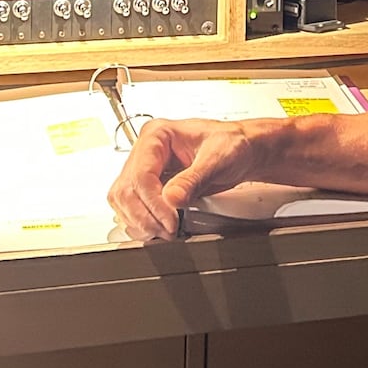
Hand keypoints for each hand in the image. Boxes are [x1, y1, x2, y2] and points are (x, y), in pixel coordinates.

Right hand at [107, 115, 273, 240]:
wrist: (243, 150)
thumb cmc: (233, 144)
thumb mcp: (218, 158)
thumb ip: (194, 179)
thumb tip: (172, 198)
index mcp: (158, 135)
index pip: (141, 174)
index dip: (153, 203)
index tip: (171, 221)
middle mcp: (147, 151)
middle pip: (126, 189)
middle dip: (145, 216)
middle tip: (167, 231)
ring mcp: (147, 168)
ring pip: (123, 200)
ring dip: (140, 221)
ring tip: (164, 232)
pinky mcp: (151, 185)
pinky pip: (132, 206)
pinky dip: (142, 221)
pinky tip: (158, 228)